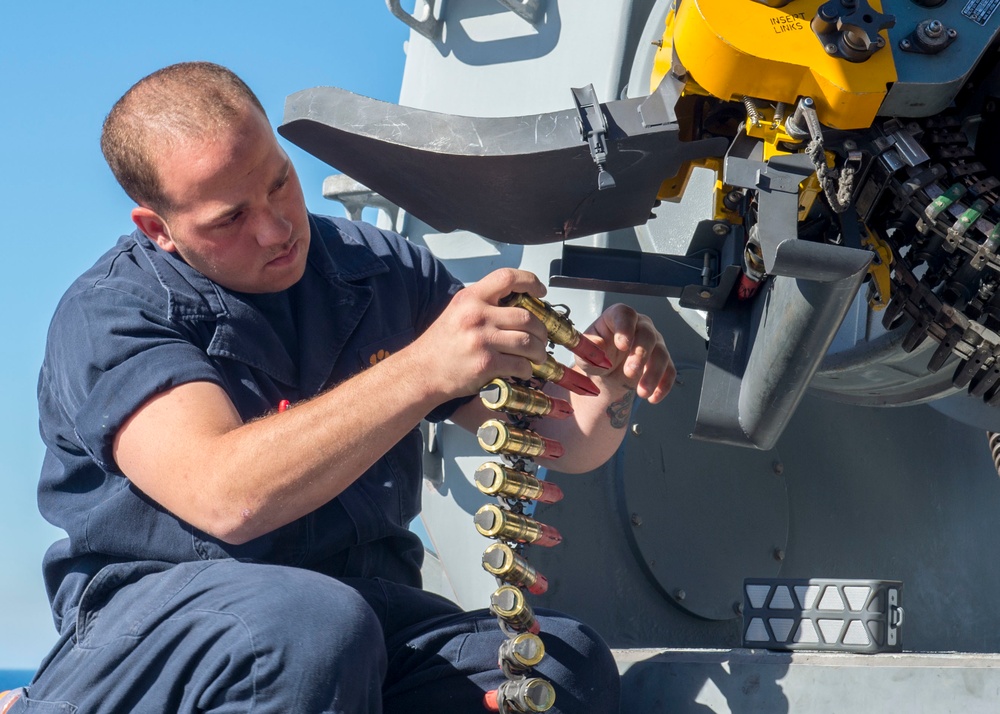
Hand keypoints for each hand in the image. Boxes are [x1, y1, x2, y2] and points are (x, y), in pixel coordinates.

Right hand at [413, 269, 550, 398]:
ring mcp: (481, 340)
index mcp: (470, 298)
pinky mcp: (485, 363)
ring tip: (537, 356)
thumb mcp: (458, 311)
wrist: (421, 371)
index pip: (507, 278)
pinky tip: (523, 370)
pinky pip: (520, 364)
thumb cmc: (441, 344)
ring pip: (528, 342)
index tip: (541, 291)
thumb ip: (484, 303)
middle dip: (541, 330)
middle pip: (526, 317)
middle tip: (541, 338)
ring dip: (539, 351)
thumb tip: (520, 304)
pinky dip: (527, 369)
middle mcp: (476, 315)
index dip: (530, 281)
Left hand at [578, 304, 674, 403]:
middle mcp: (640, 326)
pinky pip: (669, 371)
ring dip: (653, 374)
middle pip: (647, 334)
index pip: (625, 315)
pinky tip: (653, 398)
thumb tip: (597, 345)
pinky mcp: (663, 361)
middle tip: (629, 372)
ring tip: (641, 393)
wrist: (605, 374)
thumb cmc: (594, 357)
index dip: (625, 327)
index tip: (622, 344)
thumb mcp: (583, 354)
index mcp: (617, 318)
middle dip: (640, 354)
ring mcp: (654, 343)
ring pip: (661, 353)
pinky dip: (663, 385)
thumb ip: (588, 349)